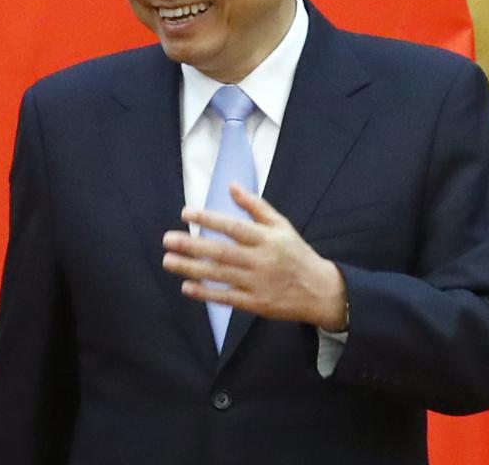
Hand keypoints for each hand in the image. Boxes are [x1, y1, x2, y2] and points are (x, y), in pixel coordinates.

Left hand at [162, 185, 347, 331]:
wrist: (320, 291)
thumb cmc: (296, 253)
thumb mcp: (281, 225)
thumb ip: (255, 206)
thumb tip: (232, 185)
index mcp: (267, 239)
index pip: (234, 227)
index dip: (209, 219)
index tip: (186, 213)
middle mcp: (261, 261)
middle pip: (222, 252)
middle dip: (192, 245)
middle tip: (168, 239)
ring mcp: (257, 284)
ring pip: (220, 275)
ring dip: (191, 268)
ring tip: (168, 261)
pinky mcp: (255, 303)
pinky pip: (227, 298)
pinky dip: (206, 293)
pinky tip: (187, 287)